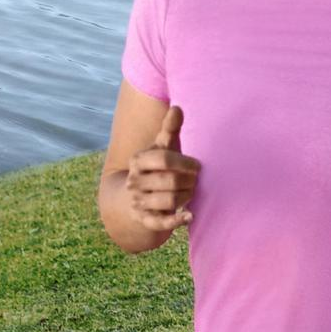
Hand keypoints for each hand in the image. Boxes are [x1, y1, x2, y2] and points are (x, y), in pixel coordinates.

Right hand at [124, 103, 197, 240]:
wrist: (133, 198)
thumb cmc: (154, 168)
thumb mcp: (160, 149)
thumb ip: (170, 130)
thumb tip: (178, 107)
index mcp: (138, 161)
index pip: (163, 159)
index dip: (185, 162)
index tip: (197, 165)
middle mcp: (135, 181)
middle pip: (169, 181)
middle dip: (188, 181)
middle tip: (197, 180)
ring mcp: (138, 201)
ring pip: (168, 201)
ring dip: (186, 197)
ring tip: (192, 193)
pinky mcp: (145, 220)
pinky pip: (161, 223)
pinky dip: (177, 220)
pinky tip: (190, 215)